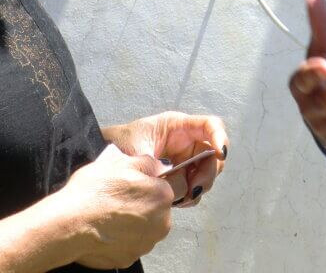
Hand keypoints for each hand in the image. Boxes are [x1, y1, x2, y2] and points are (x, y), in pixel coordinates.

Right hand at [52, 148, 174, 269]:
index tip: (129, 185)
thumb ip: (146, 163)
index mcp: (162, 196)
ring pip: (143, 229)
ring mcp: (145, 244)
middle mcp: (161, 223)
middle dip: (140, 204)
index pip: (162, 186)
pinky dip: (120, 239)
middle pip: (155, 210)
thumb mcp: (121, 162)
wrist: (70, 223)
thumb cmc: (94, 192)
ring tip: (108, 214)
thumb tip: (156, 166)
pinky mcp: (129, 258)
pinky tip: (105, 230)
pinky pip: (128, 244)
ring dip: (131, 223)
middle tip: (116, 199)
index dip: (144, 184)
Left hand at [102, 112, 227, 206]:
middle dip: (209, 172)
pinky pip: (195, 185)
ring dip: (200, 186)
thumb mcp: (137, 149)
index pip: (210, 125)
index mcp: (178, 126)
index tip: (221, 154)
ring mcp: (185, 158)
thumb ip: (156, 162)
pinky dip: (191, 195)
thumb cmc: (120, 144)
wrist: (105, 155)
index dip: (220, 137)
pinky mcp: (181, 175)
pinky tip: (177, 200)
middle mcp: (186, 141)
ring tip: (183, 197)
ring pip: (207, 171)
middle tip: (194, 188)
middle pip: (214, 153)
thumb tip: (173, 178)